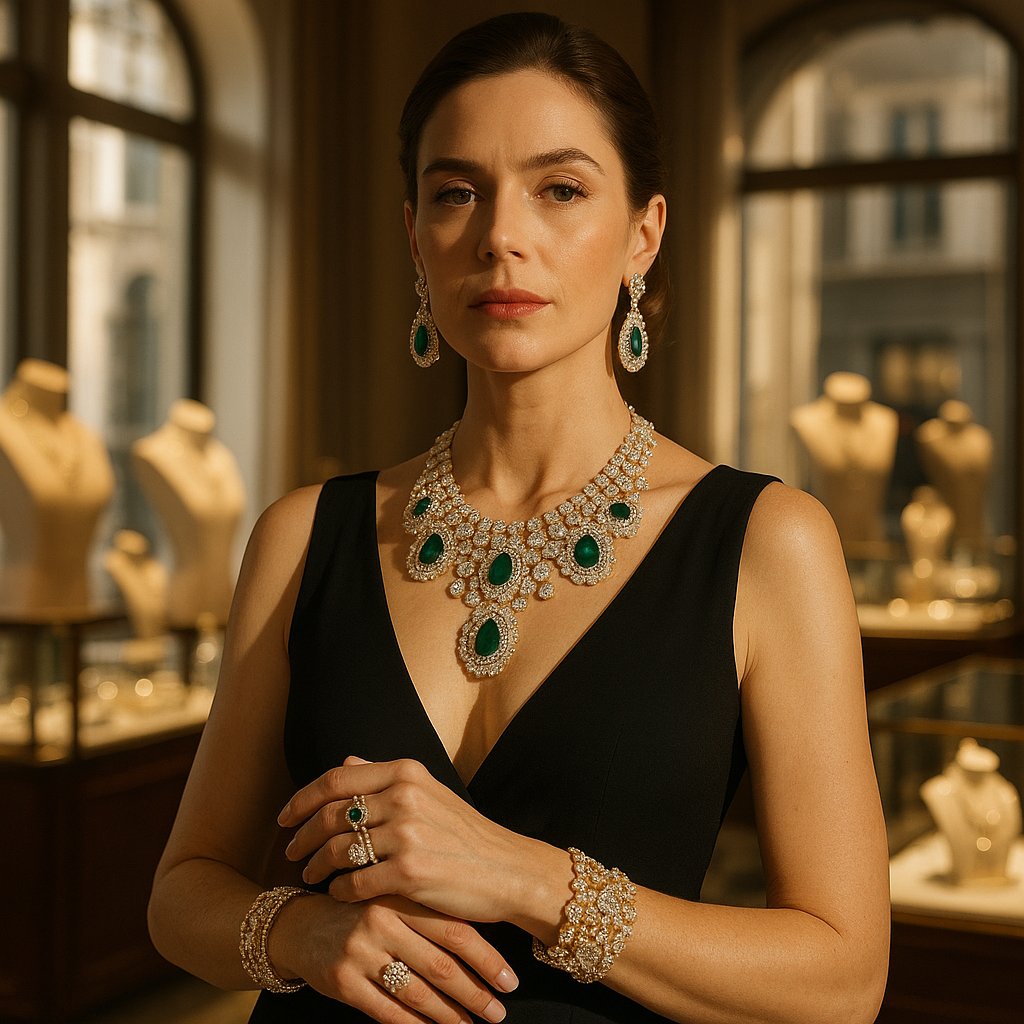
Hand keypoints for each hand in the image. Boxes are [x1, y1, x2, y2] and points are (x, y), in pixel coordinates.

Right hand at [272, 892, 516, 1023]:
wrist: (303, 924)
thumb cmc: (363, 910)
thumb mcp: (395, 898)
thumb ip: (430, 913)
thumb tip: (486, 946)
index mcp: (402, 896)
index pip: (454, 930)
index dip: (486, 958)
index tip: (510, 981)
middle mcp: (382, 921)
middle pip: (440, 965)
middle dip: (474, 993)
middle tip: (499, 1012)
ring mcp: (361, 952)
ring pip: (417, 993)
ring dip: (450, 1015)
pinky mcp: (343, 982)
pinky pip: (388, 1011)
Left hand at [278, 756, 536, 924]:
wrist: (506, 869)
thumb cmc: (465, 834)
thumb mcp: (429, 792)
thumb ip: (385, 776)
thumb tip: (346, 761)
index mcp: (407, 772)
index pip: (336, 780)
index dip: (302, 799)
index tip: (285, 818)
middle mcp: (404, 797)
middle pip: (330, 815)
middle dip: (301, 836)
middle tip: (292, 853)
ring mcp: (408, 835)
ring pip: (337, 850)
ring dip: (316, 866)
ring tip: (310, 876)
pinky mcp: (410, 873)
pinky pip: (354, 883)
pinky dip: (338, 891)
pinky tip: (337, 894)